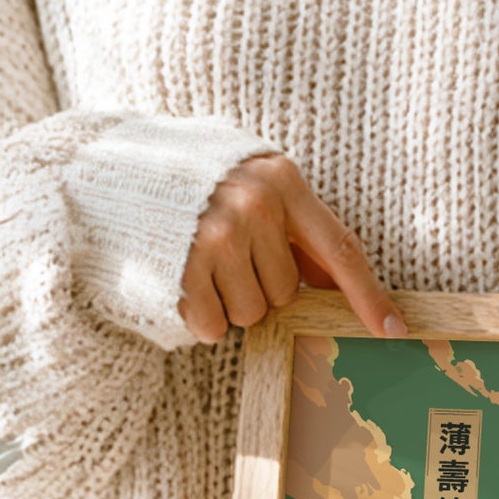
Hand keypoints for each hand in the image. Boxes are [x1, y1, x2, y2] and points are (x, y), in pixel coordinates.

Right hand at [180, 152, 405, 344]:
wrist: (103, 167)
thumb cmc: (187, 180)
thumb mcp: (248, 182)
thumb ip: (292, 225)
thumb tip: (335, 280)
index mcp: (282, 180)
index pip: (340, 249)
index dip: (369, 295)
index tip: (394, 330)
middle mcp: (255, 206)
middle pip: (287, 292)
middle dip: (259, 286)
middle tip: (223, 255)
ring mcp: (218, 237)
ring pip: (253, 314)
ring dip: (228, 303)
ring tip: (197, 264)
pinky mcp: (183, 269)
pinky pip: (214, 326)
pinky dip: (200, 316)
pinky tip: (180, 281)